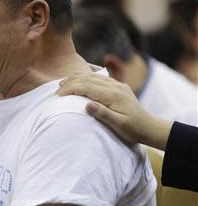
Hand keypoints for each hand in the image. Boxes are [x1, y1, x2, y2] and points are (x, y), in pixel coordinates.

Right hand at [56, 73, 170, 149]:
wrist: (149, 127)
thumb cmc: (133, 129)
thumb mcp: (118, 125)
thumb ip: (103, 114)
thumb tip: (87, 105)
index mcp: (113, 95)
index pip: (87, 87)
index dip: (71, 89)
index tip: (59, 95)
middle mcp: (115, 86)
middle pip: (88, 79)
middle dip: (70, 83)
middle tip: (57, 89)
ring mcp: (117, 84)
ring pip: (93, 76)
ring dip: (76, 78)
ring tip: (63, 82)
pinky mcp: (118, 86)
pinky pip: (98, 77)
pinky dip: (86, 77)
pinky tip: (79, 79)